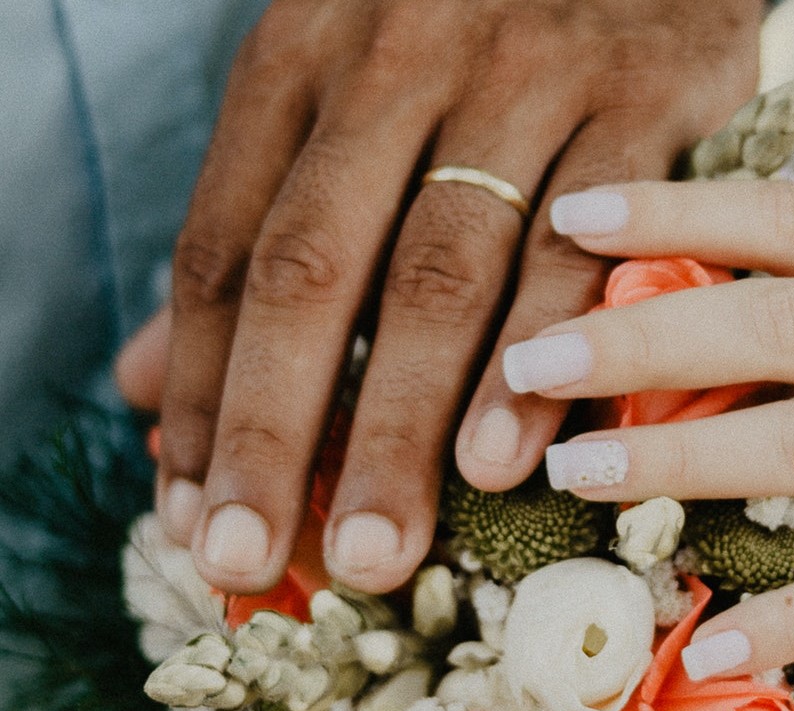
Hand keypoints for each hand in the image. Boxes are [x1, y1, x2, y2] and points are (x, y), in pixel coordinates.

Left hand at [114, 0, 761, 594]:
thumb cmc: (474, 34)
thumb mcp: (338, 95)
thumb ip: (252, 227)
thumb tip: (143, 380)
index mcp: (302, 60)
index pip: (226, 248)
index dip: (202, 393)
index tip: (193, 514)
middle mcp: (397, 61)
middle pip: (317, 266)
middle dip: (280, 427)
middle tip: (255, 560)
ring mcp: (522, 77)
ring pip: (446, 268)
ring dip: (408, 418)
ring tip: (380, 541)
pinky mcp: (636, 101)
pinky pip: (585, 243)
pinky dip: (547, 351)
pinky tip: (513, 454)